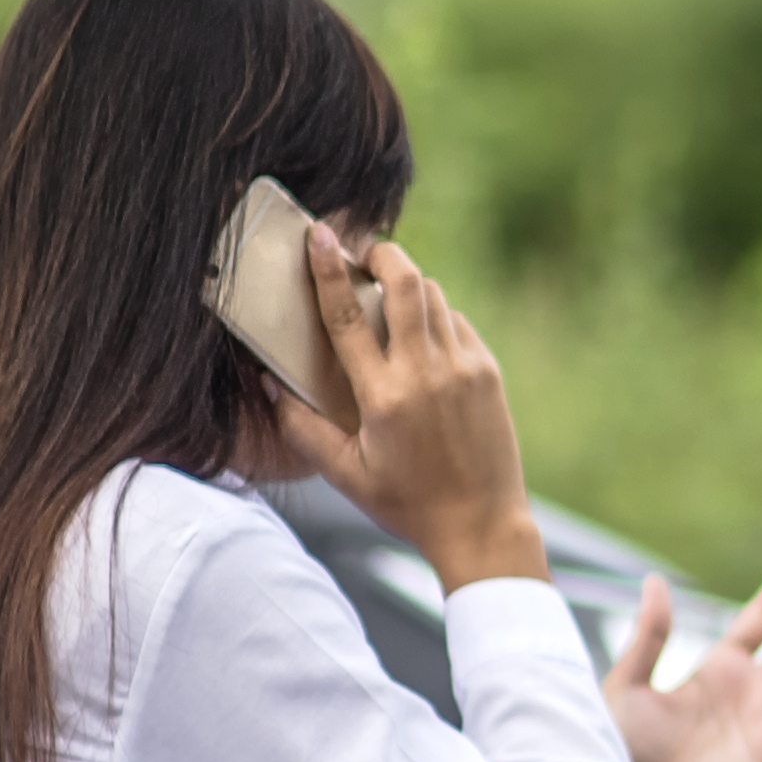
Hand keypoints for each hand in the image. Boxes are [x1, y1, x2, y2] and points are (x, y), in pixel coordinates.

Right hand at [268, 224, 540, 589]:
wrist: (482, 526)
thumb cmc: (407, 505)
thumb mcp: (344, 474)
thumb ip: (301, 429)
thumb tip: (272, 384)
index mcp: (383, 397)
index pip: (346, 317)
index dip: (328, 269)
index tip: (319, 235)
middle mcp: (426, 373)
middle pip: (405, 283)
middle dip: (383, 254)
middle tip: (365, 252)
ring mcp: (463, 368)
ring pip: (435, 297)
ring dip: (408, 286)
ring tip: (388, 297)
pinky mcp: (488, 372)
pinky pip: (457, 323)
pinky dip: (436, 318)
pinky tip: (422, 339)